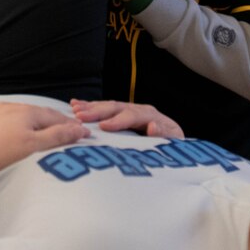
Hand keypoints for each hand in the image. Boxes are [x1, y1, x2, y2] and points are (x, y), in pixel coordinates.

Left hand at [0, 102, 88, 175]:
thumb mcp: (33, 146)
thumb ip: (57, 137)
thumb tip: (80, 129)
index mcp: (29, 112)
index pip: (56, 117)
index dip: (71, 125)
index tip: (84, 132)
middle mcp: (14, 106)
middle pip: (40, 113)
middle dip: (55, 120)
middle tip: (68, 127)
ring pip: (22, 113)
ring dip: (36, 120)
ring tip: (43, 126)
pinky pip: (6, 116)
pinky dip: (17, 121)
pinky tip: (15, 126)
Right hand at [70, 99, 184, 138]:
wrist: (174, 142)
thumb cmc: (172, 145)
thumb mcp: (174, 142)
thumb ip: (165, 134)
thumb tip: (153, 127)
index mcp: (151, 116)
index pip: (132, 116)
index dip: (117, 121)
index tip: (103, 126)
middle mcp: (139, 109)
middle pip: (117, 107)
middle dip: (98, 111)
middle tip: (80, 116)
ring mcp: (129, 109)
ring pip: (108, 105)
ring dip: (90, 107)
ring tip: (75, 109)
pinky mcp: (121, 113)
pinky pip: (104, 108)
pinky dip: (90, 105)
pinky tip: (75, 104)